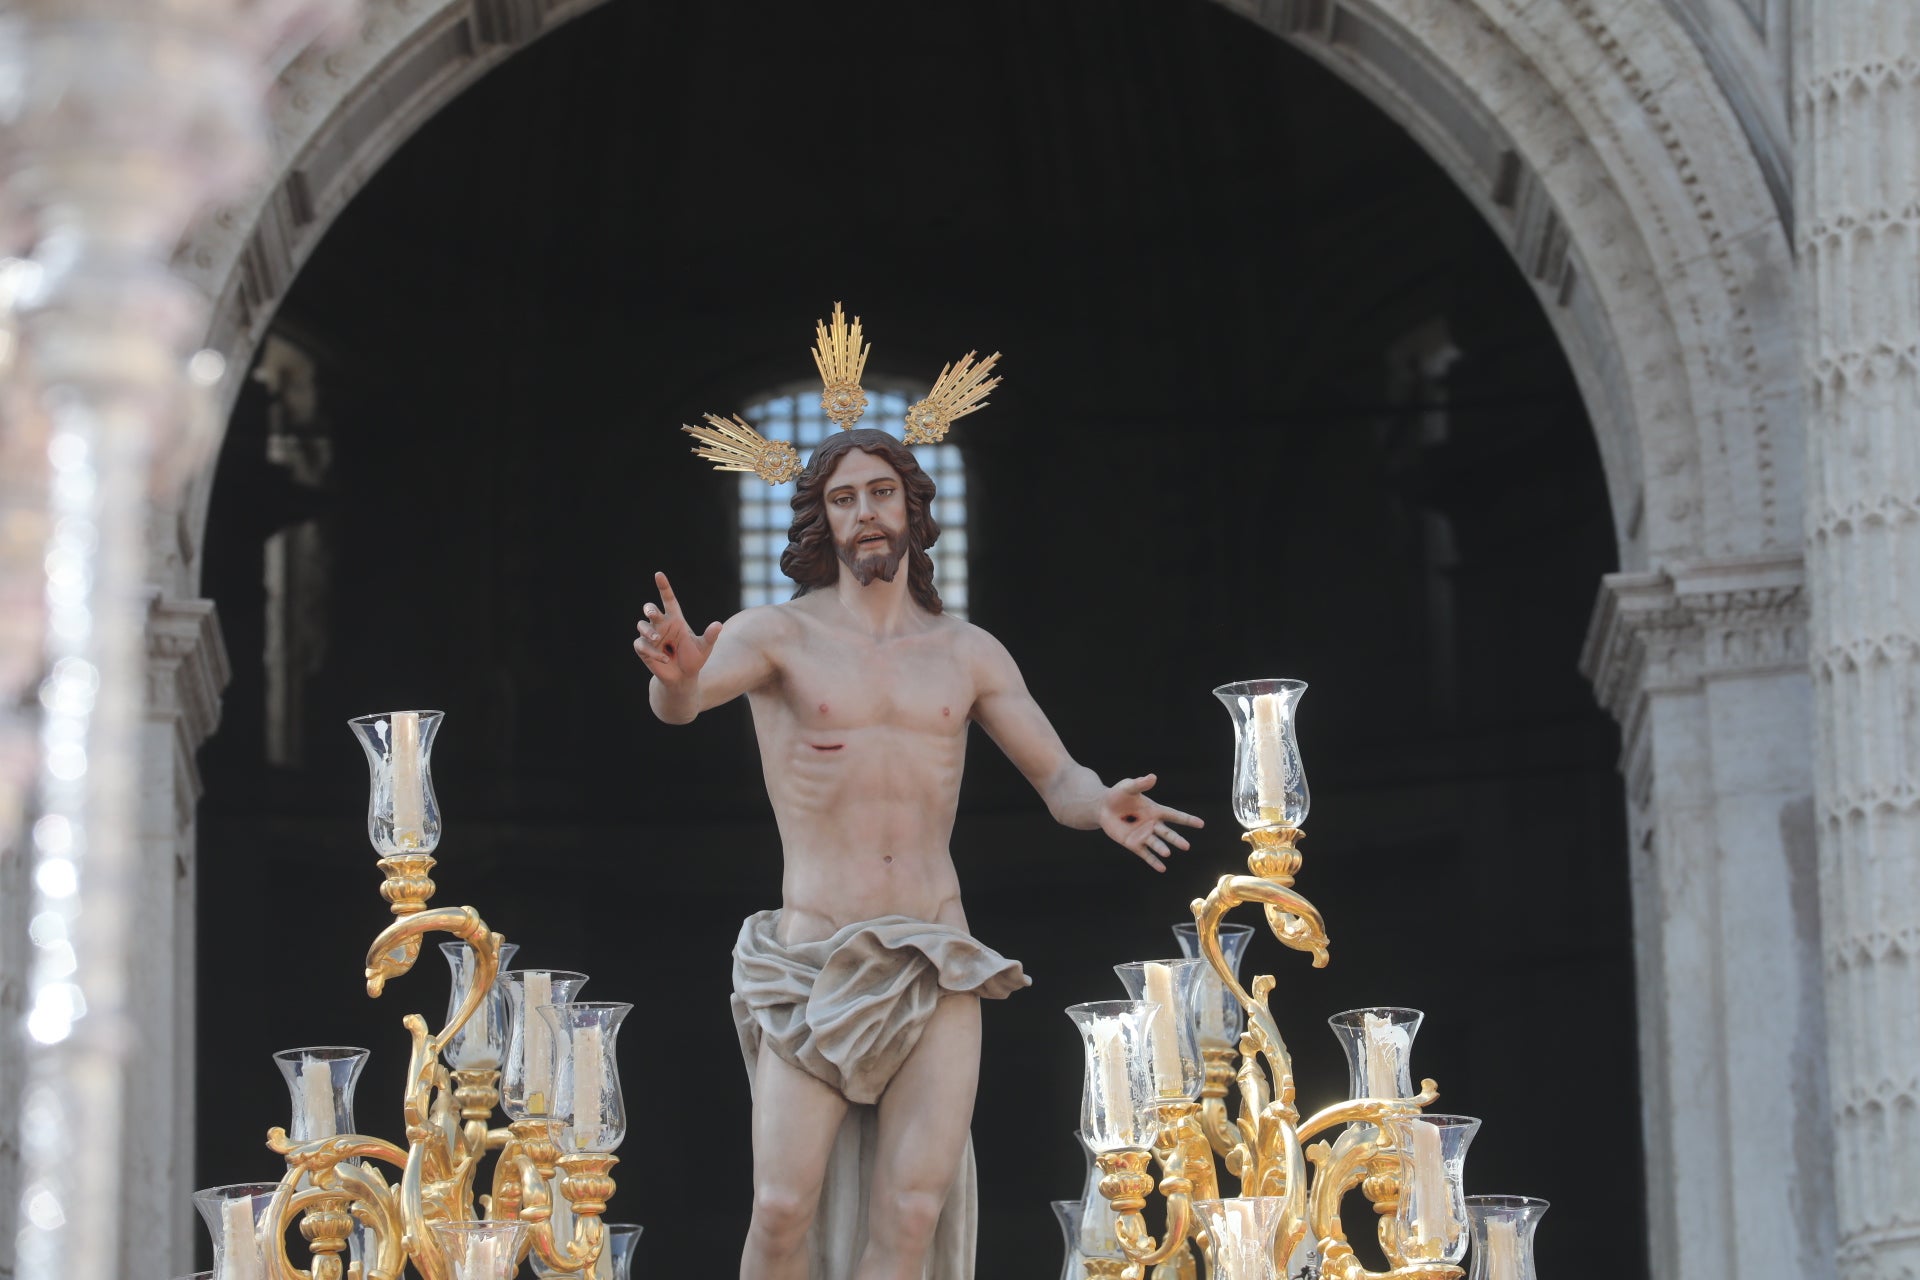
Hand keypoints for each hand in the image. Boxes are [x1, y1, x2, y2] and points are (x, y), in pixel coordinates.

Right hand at [633, 571, 722, 686]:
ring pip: (642, 625)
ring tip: (659, 640)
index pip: (668, 599)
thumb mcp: (704, 648)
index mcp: (676, 620)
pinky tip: (665, 659)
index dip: (663, 586)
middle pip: (650, 610)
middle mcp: (662, 625)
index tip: (658, 574)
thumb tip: (718, 624)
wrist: (683, 678)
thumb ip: (710, 636)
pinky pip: (641, 645)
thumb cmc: (694, 659)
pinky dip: (652, 652)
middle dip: (649, 609)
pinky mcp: (644, 649)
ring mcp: (651, 637)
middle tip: (653, 613)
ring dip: (649, 632)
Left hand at [1098, 774, 1202, 871]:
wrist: (1103, 807)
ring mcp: (1143, 835)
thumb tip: (1153, 777)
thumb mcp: (1128, 787)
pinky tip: (1162, 869)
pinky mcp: (1133, 844)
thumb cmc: (1118, 794)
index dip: (1187, 819)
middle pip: (1167, 833)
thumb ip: (1140, 784)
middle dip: (1176, 839)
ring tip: (1167, 853)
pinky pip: (1145, 854)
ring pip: (1156, 844)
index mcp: (1155, 810)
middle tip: (1186, 846)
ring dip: (1162, 849)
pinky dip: (1153, 861)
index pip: (1174, 815)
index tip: (1201, 824)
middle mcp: (1152, 824)